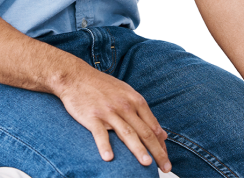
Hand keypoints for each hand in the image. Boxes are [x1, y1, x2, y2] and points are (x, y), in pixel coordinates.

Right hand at [54, 63, 170, 172]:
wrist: (76, 76)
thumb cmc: (103, 87)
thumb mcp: (128, 94)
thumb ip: (144, 114)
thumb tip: (163, 134)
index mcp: (135, 100)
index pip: (153, 126)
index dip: (161, 145)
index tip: (166, 159)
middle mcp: (125, 106)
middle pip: (145, 132)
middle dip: (157, 151)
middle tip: (166, 167)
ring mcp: (109, 112)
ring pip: (127, 133)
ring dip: (138, 150)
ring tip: (147, 164)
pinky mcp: (92, 116)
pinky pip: (100, 134)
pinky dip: (105, 146)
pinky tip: (109, 158)